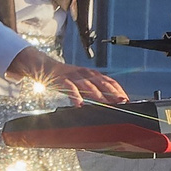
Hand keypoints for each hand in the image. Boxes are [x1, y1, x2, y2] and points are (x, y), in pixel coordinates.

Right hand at [7, 45, 125, 102]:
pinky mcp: (61, 80)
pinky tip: (79, 104)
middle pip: (101, 82)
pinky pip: (69, 88)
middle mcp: (84, 73)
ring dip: (97, 94)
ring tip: (104, 103)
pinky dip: (75, 95)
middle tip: (121, 101)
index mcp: (91, 74)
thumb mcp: (81, 82)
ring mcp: (73, 76)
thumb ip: (93, 89)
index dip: (118, 90)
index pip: (109, 80)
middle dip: (112, 92)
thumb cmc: (64, 77)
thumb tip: (108, 100)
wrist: (44, 66)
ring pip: (87, 84)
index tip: (126, 99)